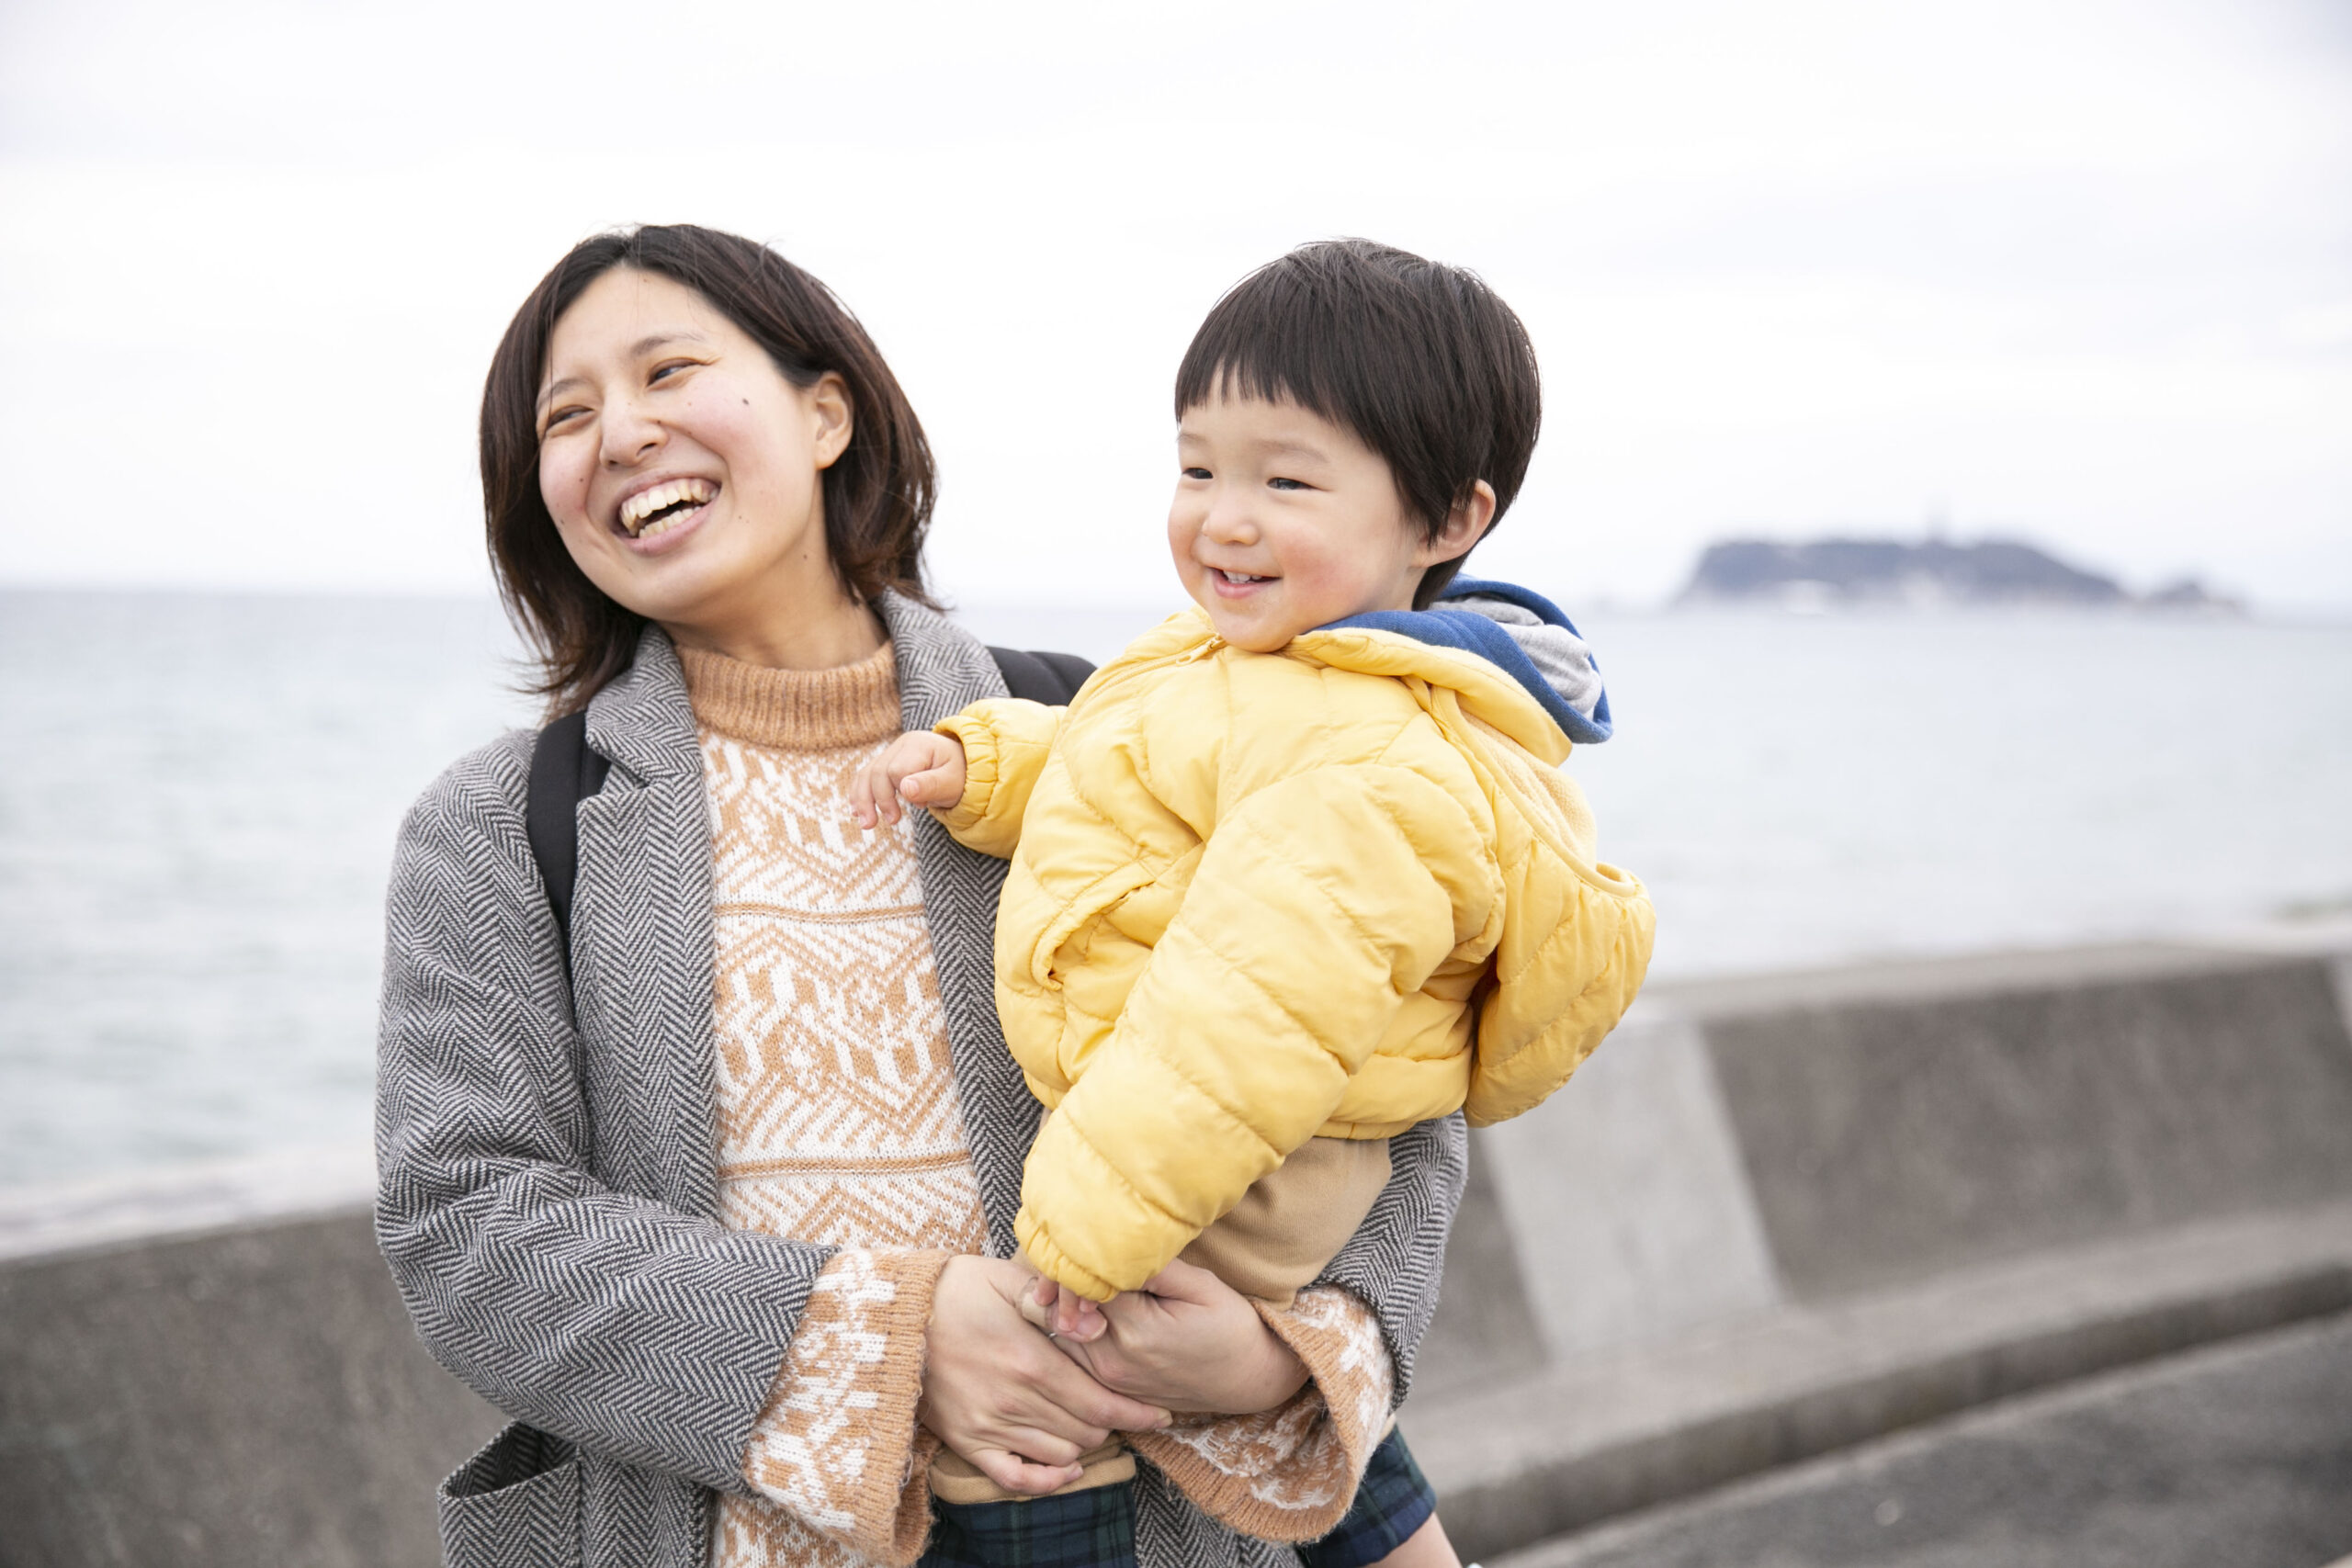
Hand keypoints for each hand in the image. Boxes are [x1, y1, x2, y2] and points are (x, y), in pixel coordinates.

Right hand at [852, 731, 964, 827]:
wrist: (963, 767)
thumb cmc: (959, 776)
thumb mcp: (952, 782)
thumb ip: (930, 785)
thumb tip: (904, 789)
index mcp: (919, 745)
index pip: (898, 770)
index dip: (905, 791)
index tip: (923, 804)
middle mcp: (902, 745)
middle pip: (878, 771)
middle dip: (880, 800)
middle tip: (892, 822)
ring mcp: (892, 753)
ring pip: (867, 774)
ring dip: (863, 800)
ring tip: (866, 824)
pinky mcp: (887, 764)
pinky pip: (866, 777)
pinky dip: (860, 794)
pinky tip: (856, 812)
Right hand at [920, 1256, 1171, 1495]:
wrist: (893, 1317)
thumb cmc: (954, 1289)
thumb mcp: (1006, 1279)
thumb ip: (1053, 1303)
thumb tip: (1095, 1320)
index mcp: (1031, 1362)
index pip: (1100, 1402)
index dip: (1136, 1412)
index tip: (1160, 1414)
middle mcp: (1014, 1402)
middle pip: (1087, 1431)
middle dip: (1112, 1422)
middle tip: (1122, 1407)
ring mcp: (989, 1427)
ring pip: (1060, 1455)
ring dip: (1084, 1444)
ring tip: (1093, 1423)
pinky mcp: (967, 1442)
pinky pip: (1015, 1478)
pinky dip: (1046, 1480)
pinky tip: (1065, 1470)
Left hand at [1041, 1260, 1309, 1414]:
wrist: (1248, 1380)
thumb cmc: (1230, 1326)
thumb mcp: (1200, 1285)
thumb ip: (1150, 1267)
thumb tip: (1106, 1244)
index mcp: (1135, 1330)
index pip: (1078, 1283)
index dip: (1074, 1257)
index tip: (1082, 1238)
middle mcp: (1112, 1361)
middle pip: (1056, 1311)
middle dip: (1059, 1280)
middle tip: (1070, 1253)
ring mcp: (1107, 1380)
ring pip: (1055, 1334)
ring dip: (1059, 1306)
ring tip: (1074, 1278)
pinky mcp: (1107, 1389)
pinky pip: (1068, 1356)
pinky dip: (1068, 1329)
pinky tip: (1083, 1308)